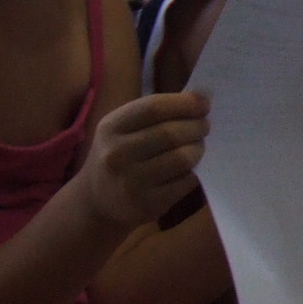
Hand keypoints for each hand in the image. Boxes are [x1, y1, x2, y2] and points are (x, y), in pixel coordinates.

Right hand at [77, 90, 209, 227]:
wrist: (97, 202)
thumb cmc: (118, 156)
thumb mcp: (120, 130)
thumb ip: (153, 114)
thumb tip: (199, 99)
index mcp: (111, 128)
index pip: (153, 108)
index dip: (183, 103)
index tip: (203, 103)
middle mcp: (117, 154)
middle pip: (170, 133)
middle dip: (196, 126)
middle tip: (204, 125)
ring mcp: (132, 181)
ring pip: (181, 158)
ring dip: (198, 148)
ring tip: (199, 146)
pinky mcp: (148, 204)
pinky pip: (184, 182)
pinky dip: (194, 172)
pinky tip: (191, 168)